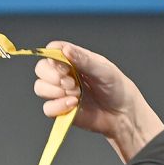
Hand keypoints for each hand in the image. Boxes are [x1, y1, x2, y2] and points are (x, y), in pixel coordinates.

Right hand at [34, 41, 163, 161]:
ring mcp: (61, 93)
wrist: (123, 114)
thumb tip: (65, 50)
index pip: (52, 52)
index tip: (64, 66)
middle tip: (70, 82)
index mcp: (74, 60)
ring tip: (76, 94)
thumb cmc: (117, 88)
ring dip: (55, 91)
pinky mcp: (61, 110)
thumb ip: (83, 59)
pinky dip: (58, 106)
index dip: (52, 57)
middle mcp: (64, 75)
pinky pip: (47, 108)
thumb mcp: (104, 70)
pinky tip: (73, 104)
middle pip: (41, 69)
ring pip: (40, 88)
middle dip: (52, 76)